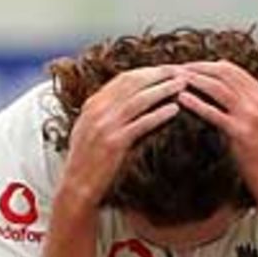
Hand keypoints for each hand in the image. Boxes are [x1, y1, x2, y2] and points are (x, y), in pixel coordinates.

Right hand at [60, 68, 183, 207]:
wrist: (76, 186)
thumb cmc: (87, 161)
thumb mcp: (91, 129)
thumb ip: (106, 112)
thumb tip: (131, 99)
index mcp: (92, 104)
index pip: (123, 79)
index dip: (147, 71)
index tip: (165, 69)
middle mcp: (97, 110)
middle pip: (133, 83)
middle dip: (158, 74)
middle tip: (179, 71)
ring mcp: (105, 126)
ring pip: (139, 100)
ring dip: (163, 89)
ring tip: (181, 85)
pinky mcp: (115, 143)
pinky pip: (141, 123)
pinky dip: (159, 115)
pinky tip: (174, 110)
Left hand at [176, 62, 257, 202]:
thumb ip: (253, 108)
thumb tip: (231, 98)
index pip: (235, 71)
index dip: (210, 65)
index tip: (192, 67)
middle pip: (224, 73)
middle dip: (197, 67)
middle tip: (177, 68)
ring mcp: (251, 116)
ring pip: (217, 87)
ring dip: (193, 79)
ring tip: (174, 78)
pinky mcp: (241, 133)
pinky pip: (213, 112)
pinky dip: (196, 103)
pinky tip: (181, 99)